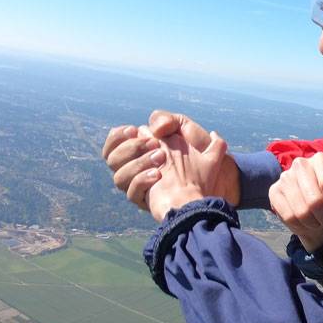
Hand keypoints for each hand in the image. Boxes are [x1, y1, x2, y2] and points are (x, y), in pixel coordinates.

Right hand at [101, 110, 240, 211]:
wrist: (211, 189)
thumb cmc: (201, 163)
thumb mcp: (190, 135)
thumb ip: (172, 122)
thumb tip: (154, 128)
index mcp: (140, 153)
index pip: (114, 144)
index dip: (118, 136)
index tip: (134, 130)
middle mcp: (135, 171)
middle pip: (111, 159)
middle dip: (131, 148)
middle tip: (155, 144)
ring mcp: (138, 186)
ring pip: (118, 177)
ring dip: (138, 163)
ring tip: (161, 157)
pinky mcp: (144, 201)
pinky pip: (131, 193)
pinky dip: (142, 181)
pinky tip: (157, 175)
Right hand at [268, 153, 322, 252]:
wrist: (314, 216)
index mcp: (320, 160)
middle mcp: (301, 163)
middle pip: (315, 200)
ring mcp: (285, 177)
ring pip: (301, 211)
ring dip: (313, 222)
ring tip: (316, 220)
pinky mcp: (274, 191)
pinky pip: (288, 216)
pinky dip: (299, 225)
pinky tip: (303, 222)